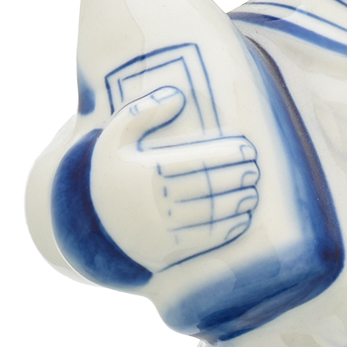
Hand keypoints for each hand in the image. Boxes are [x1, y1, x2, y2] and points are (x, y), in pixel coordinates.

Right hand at [89, 88, 258, 271]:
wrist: (93, 221)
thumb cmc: (113, 172)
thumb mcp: (116, 136)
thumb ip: (143, 112)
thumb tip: (177, 96)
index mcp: (146, 172)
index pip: (197, 161)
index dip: (227, 156)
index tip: (247, 151)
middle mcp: (155, 202)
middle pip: (209, 188)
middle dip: (237, 178)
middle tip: (254, 171)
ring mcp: (162, 229)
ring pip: (211, 214)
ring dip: (238, 203)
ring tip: (252, 192)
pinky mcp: (168, 251)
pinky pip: (206, 240)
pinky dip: (229, 229)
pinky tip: (242, 217)